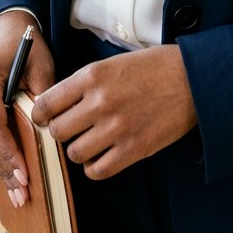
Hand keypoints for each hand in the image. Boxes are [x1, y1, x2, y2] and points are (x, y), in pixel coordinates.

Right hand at [0, 11, 54, 207]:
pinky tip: (11, 178)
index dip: (9, 152)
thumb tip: (49, 131)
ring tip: (20, 195)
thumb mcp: (40, 64)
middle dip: (6, 169)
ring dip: (2, 169)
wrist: (6, 29)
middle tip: (24, 196)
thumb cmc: (26, 44)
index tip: (24, 174)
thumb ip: (43, 95)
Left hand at [33, 44, 197, 180]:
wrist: (193, 78)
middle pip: (57, 131)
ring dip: (80, 149)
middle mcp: (100, 103)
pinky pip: (97, 170)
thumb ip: (85, 82)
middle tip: (72, 127)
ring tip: (92, 139)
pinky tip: (104, 154)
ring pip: (75, 153)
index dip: (40, 113)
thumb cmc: (154, 66)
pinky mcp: (133, 149)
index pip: (46, 103)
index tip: (44, 116)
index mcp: (93, 76)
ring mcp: (116, 128)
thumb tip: (58, 102)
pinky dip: (96, 166)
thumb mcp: (113, 63)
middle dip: (61, 131)